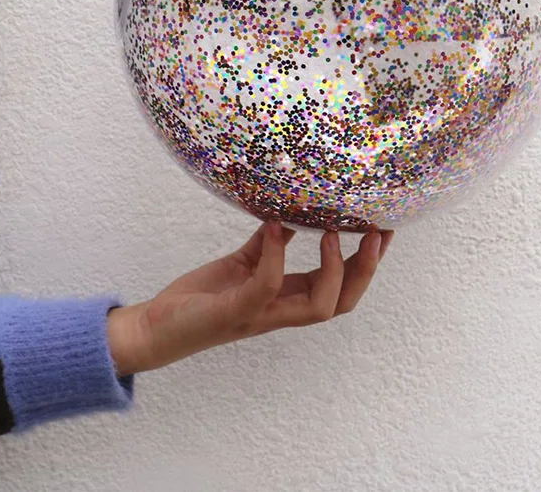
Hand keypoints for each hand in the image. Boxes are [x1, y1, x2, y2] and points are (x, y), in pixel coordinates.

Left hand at [106, 222, 392, 374]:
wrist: (157, 327)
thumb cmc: (200, 297)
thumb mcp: (241, 263)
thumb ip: (268, 245)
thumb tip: (287, 214)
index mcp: (287, 297)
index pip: (341, 287)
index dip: (366, 264)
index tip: (383, 231)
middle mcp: (281, 311)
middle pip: (342, 301)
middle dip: (365, 270)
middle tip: (377, 234)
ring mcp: (260, 314)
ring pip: (318, 306)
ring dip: (333, 268)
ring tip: (332, 231)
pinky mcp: (235, 311)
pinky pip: (266, 286)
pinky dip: (275, 255)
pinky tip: (273, 225)